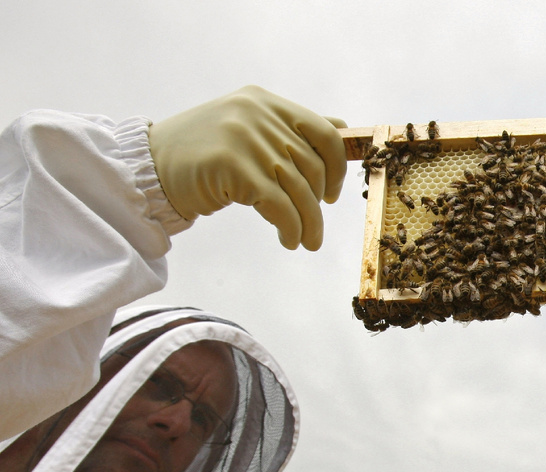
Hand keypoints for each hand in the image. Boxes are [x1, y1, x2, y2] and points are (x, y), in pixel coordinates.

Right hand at [148, 86, 347, 249]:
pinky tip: (289, 239)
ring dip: (308, 223)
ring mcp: (245, 139)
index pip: (324, 133)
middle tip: (315, 230)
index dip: (336, 167)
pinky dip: (290, 227)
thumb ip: (291, 127)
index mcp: (266, 102)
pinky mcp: (233, 166)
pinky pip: (279, 204)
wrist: (150, 167)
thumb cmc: (203, 153)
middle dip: (318, 206)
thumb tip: (342, 127)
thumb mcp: (248, 128)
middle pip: (311, 168)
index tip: (330, 193)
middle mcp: (258, 115)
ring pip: (298, 189)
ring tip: (306, 242)